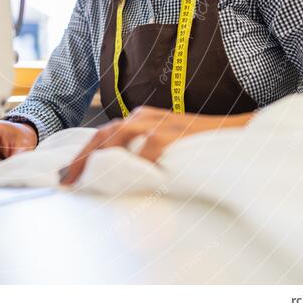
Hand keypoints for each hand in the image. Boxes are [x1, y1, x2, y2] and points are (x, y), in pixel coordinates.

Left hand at [59, 106, 252, 185]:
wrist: (239, 137)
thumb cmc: (201, 146)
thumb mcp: (166, 147)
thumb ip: (143, 154)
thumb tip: (120, 177)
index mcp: (142, 119)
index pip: (104, 135)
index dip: (83, 155)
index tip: (68, 175)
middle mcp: (145, 117)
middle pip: (102, 135)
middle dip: (81, 159)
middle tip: (64, 181)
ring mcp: (158, 125)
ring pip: (116, 139)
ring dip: (95, 161)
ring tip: (81, 182)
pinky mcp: (171, 137)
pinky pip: (144, 155)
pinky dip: (131, 168)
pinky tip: (120, 185)